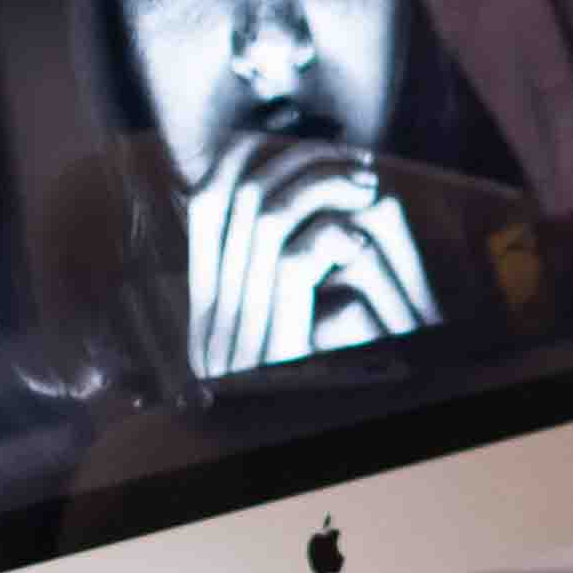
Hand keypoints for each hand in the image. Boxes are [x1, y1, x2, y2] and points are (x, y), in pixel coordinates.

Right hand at [192, 135, 438, 373]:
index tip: (306, 141)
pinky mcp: (275, 351)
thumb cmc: (352, 361)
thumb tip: (278, 176)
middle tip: (352, 158)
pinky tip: (364, 225)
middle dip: (300, 162)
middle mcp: (210, 322)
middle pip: (238, 199)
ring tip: (365, 184)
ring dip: (323, 187)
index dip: (252, 153)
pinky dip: (333, 228)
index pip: (206, 199)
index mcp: (207, 308)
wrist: (366, 432)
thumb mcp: (302, 300)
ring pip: (268, 219)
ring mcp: (237, 341)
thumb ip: (280, 253)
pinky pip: (296, 259)